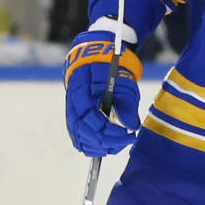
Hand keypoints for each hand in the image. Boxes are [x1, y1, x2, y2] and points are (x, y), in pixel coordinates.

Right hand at [65, 30, 143, 156]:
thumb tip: (132, 127)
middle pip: (84, 133)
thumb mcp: (123, 83)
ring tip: (119, 144)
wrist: (95, 56)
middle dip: (107, 141)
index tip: (128, 134)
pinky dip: (91, 146)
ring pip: (80, 138)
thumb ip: (126, 106)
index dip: (110, 132)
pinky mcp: (76, 117)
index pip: (91, 120)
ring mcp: (72, 111)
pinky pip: (79, 137)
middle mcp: (73, 104)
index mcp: (82, 92)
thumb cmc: (111, 69)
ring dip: (99, 146)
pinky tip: (106, 147)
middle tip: (127, 140)